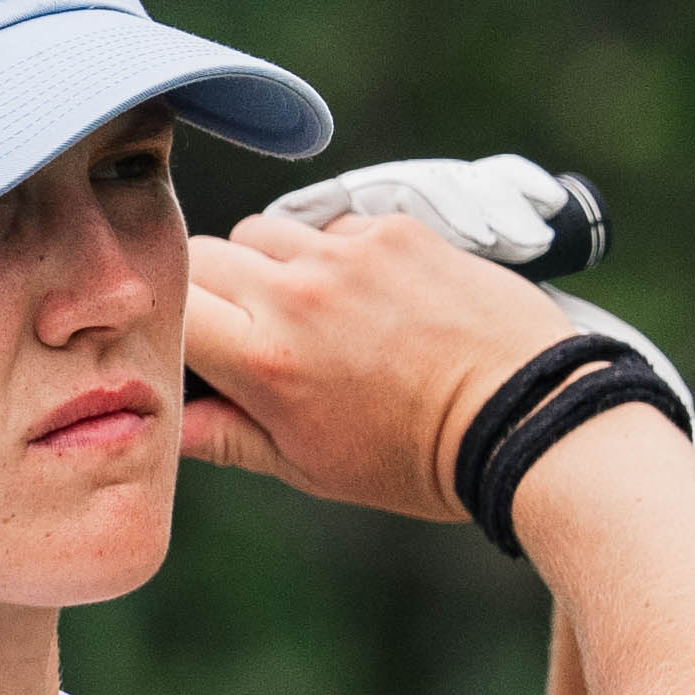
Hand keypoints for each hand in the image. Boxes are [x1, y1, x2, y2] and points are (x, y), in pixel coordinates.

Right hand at [175, 198, 562, 521]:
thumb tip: (170, 424)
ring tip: (310, 313)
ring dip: (267, 265)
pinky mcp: (392, 228)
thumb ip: (230, 438)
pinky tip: (365, 297)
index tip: (193, 348)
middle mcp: (297, 293)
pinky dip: (329, 253)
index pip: (171, 308)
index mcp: (267, 360)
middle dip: (210, 293)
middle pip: (202, 257)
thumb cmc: (419, 457)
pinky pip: (328, 225)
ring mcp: (347, 252)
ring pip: (261, 232)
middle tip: (248, 333)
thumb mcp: (313, 469)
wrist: (525, 413)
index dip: (171, 326)